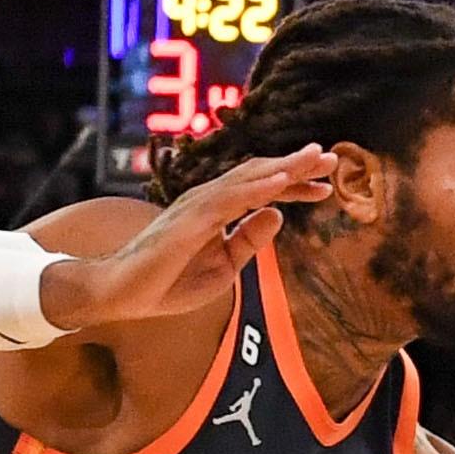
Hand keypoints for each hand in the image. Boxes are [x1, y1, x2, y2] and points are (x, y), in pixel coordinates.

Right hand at [49, 147, 336, 325]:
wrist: (123, 294)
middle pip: (258, 175)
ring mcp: (197, 206)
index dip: (294, 185)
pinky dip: (255, 188)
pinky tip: (280, 181)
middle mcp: (208, 200)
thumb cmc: (167, 282)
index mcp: (216, 211)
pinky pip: (227, 200)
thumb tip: (278, 215)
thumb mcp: (224, 267)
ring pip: (246, 179)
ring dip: (282, 168)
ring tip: (313, 159)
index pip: (261, 190)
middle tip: (332, 158)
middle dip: (295, 166)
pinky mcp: (188, 221)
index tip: (325, 187)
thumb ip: (249, 241)